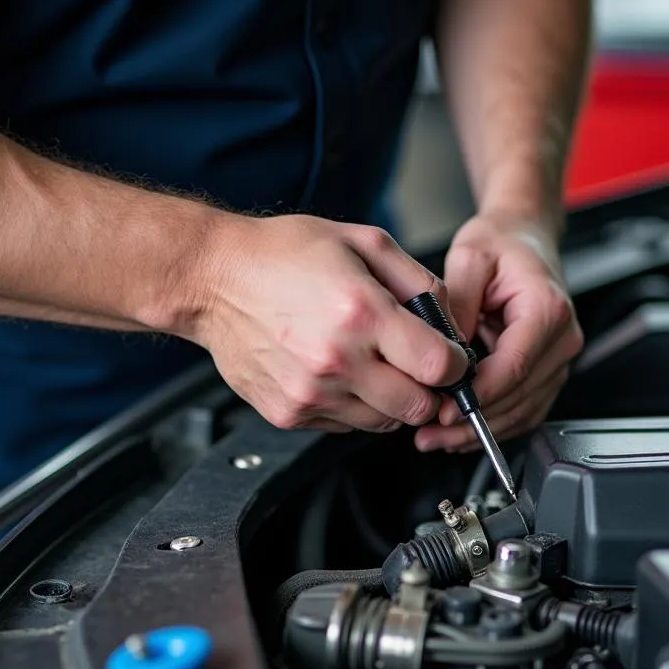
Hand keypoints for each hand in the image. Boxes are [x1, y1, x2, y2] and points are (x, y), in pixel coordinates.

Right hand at [190, 214, 467, 431]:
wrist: (211, 278)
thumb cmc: (282, 255)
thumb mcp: (364, 242)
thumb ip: (419, 283)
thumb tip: (452, 325)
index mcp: (362, 314)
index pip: (440, 368)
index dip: (456, 365)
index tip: (450, 358)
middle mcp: (337, 361)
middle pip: (418, 408)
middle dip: (429, 391)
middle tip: (416, 367)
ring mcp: (311, 393)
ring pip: (384, 424)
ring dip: (391, 401)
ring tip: (372, 365)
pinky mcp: (290, 413)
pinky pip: (345, 426)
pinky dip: (354, 407)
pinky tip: (338, 373)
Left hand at [414, 213, 582, 452]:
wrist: (525, 237)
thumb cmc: (502, 243)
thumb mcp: (469, 259)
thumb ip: (455, 306)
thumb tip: (440, 351)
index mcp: (547, 310)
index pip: (514, 367)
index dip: (478, 396)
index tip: (443, 411)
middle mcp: (561, 340)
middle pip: (518, 398)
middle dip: (472, 423)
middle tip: (429, 435)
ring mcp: (559, 360)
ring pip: (522, 412)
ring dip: (479, 432)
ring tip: (437, 439)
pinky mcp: (549, 372)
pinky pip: (524, 410)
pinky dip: (493, 424)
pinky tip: (460, 433)